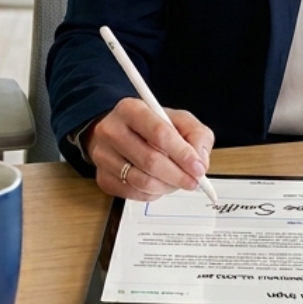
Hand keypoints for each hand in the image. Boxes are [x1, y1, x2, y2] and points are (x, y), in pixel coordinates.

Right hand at [83, 97, 214, 201]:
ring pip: (142, 181)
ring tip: (177, 181)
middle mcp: (111, 130)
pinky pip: (133, 193)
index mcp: (131, 109)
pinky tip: (159, 184)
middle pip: (150, 160)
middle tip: (194, 182)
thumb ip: (196, 135)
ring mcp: (103, 156)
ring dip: (167, 186)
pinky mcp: (102, 177)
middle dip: (178, 175)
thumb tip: (200, 161)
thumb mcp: (178, 120)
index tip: (198, 167)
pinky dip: (153, 193)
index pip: (159, 133)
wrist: (118, 133)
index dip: (182, 154)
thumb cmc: (152, 126)